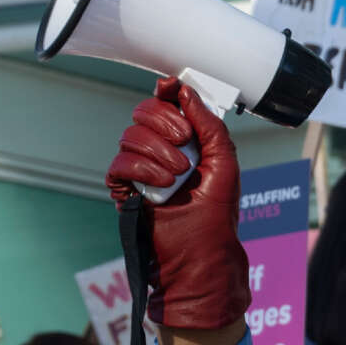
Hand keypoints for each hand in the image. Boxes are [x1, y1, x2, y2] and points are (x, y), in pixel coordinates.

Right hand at [105, 79, 249, 335]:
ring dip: (159, 152)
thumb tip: (186, 91)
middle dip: (166, 123)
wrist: (200, 255)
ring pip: (131, 136)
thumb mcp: (225, 164)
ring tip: (178, 176)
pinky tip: (161, 186)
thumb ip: (210, 125)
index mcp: (185, 143)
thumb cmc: (216, 214)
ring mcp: (140, 169)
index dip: (167, 94)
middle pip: (144, 113)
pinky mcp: (124, 189)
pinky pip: (120, 163)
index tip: (171, 89)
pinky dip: (142, 170)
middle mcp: (160, 151)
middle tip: (185, 144)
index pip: (166, 105)